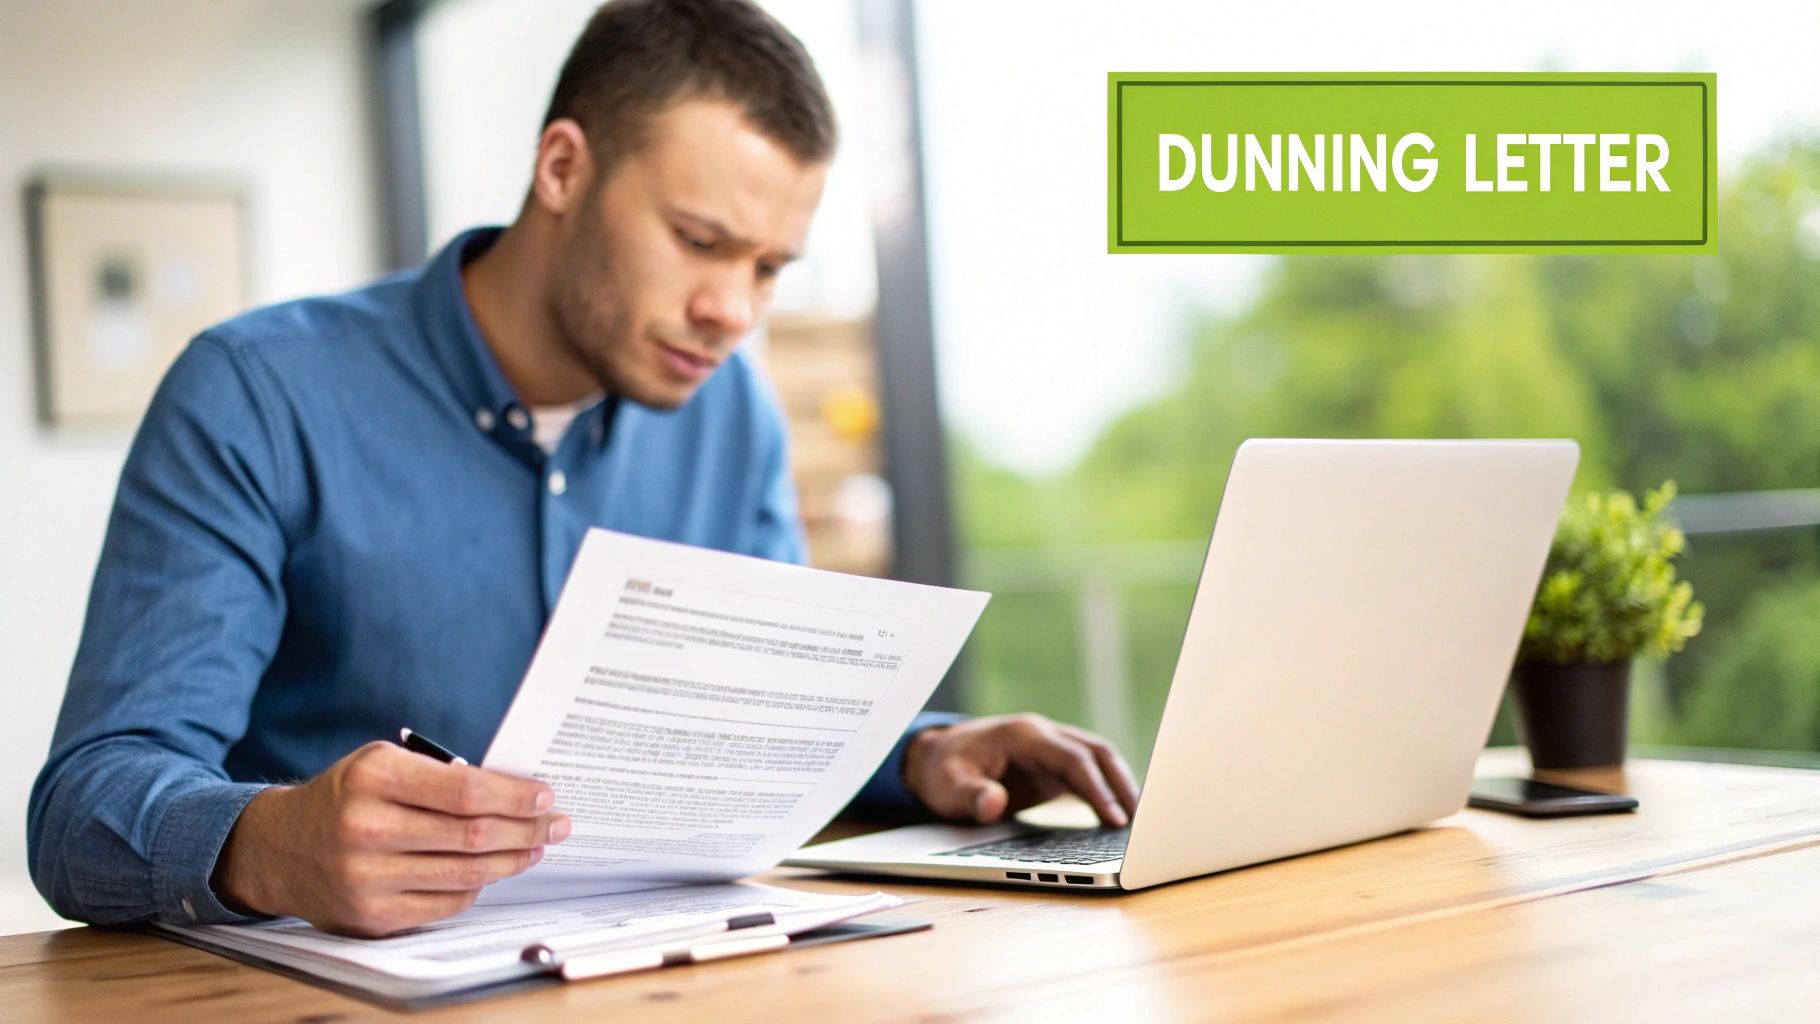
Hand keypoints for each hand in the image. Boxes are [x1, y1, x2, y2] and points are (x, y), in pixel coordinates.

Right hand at [212, 741, 568, 936]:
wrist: (280, 847)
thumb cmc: (346, 796)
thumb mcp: (382, 763)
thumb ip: (440, 773)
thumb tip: (514, 791)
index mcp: (373, 779)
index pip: (465, 791)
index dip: (515, 796)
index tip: (545, 796)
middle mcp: (367, 829)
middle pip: (473, 835)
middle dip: (527, 829)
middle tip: (557, 824)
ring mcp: (368, 878)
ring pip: (466, 874)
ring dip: (513, 860)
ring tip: (536, 846)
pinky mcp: (372, 915)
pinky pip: (446, 904)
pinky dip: (478, 886)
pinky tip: (495, 870)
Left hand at [902, 714, 1140, 826]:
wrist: (936, 757)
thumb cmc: (943, 771)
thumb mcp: (947, 786)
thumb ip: (970, 795)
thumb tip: (993, 804)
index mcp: (1024, 735)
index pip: (1073, 758)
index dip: (1097, 788)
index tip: (1116, 817)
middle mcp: (1043, 735)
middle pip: (1096, 752)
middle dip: (1122, 785)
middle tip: (1141, 822)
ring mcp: (1050, 747)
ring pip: (1098, 758)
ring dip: (1120, 785)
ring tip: (1140, 821)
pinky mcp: (1052, 763)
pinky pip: (1088, 772)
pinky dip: (1107, 789)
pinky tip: (1119, 814)